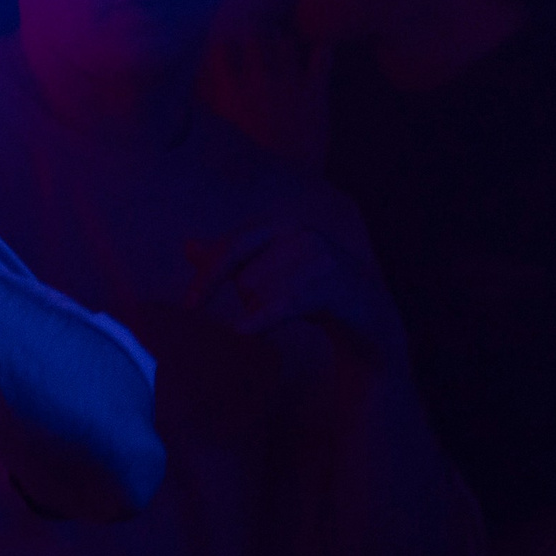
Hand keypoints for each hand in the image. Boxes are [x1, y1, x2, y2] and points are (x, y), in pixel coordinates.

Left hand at [184, 219, 403, 365]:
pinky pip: (285, 303)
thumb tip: (187, 244)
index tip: (189, 305)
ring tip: (295, 310)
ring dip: (269, 312)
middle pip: (246, 278)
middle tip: (271, 308)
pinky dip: (263, 318)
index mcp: (280, 225)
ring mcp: (321, 255)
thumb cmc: (311, 288)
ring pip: (266, 293)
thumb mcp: (267, 271)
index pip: (230, 248)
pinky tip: (244, 331)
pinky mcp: (335, 283)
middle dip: (252, 301)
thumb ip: (229, 257)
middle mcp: (301, 233)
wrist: (368, 313)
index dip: (208, 277)